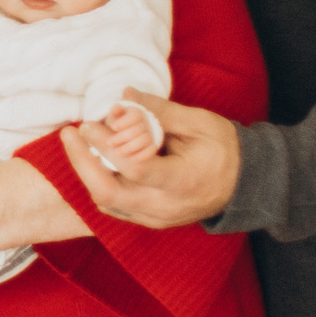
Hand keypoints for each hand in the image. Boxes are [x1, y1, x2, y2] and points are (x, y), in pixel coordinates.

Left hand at [62, 89, 241, 228]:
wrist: (246, 183)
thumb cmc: (225, 149)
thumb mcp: (199, 122)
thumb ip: (159, 111)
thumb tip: (124, 95)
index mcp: (182, 182)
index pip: (133, 169)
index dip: (106, 146)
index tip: (89, 124)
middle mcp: (165, 206)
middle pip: (108, 193)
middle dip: (81, 163)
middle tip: (69, 134)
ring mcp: (156, 218)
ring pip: (106, 202)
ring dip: (87, 173)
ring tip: (78, 143)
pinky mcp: (150, 221)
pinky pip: (114, 207)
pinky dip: (99, 184)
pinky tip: (95, 161)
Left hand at [98, 101, 163, 164]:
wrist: (126, 132)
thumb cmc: (118, 122)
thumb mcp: (115, 116)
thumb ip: (115, 112)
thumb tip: (115, 107)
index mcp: (136, 113)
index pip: (135, 116)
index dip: (124, 122)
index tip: (114, 127)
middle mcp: (145, 122)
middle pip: (138, 129)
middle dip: (122, 137)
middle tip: (110, 143)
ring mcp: (150, 134)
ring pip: (144, 140)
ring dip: (130, 147)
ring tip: (118, 152)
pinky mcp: (152, 145)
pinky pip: (152, 149)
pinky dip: (143, 155)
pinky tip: (133, 159)